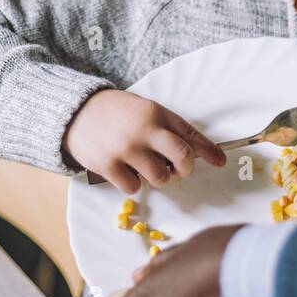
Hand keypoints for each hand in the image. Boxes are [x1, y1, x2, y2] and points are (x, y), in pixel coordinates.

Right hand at [64, 89, 226, 192]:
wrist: (76, 112)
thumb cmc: (116, 112)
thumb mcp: (145, 109)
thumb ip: (167, 127)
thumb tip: (195, 151)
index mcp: (156, 113)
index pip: (191, 135)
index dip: (210, 151)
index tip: (220, 161)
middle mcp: (144, 130)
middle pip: (182, 159)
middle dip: (185, 169)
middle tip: (178, 170)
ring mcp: (126, 149)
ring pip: (160, 178)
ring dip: (157, 177)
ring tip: (144, 166)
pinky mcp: (108, 165)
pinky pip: (133, 187)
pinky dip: (132, 183)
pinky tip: (124, 170)